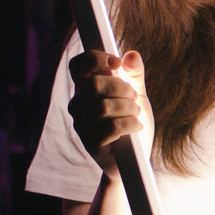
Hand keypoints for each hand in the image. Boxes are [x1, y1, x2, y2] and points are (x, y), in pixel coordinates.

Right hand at [66, 49, 153, 178]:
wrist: (134, 159)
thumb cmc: (132, 122)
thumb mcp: (137, 94)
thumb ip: (134, 74)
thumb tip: (131, 55)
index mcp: (86, 88)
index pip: (77, 66)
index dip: (95, 58)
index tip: (116, 63)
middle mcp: (78, 105)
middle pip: (94, 84)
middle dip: (122, 88)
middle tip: (133, 97)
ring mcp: (82, 125)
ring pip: (104, 106)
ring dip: (129, 108)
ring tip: (136, 114)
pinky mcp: (91, 143)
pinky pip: (112, 126)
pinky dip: (130, 124)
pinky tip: (136, 127)